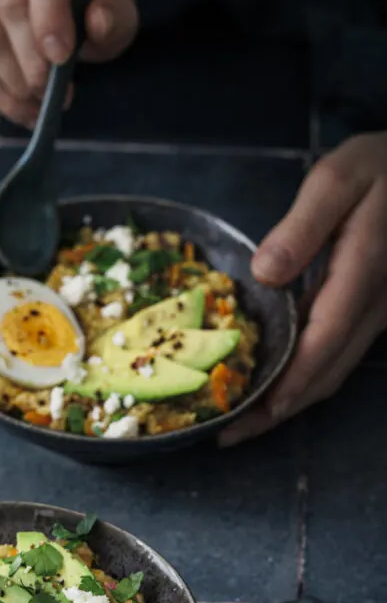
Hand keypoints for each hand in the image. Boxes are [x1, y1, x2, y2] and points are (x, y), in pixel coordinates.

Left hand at [220, 131, 386, 445]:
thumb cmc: (381, 167)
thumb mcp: (339, 178)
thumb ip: (304, 225)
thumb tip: (265, 274)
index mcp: (364, 271)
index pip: (324, 341)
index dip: (290, 384)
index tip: (253, 415)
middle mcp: (376, 303)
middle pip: (328, 371)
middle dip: (280, 410)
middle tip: (231, 435)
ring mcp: (380, 312)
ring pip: (336, 370)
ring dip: (292, 402)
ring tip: (245, 422)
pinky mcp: (374, 311)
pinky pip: (339, 355)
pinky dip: (305, 379)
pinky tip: (274, 383)